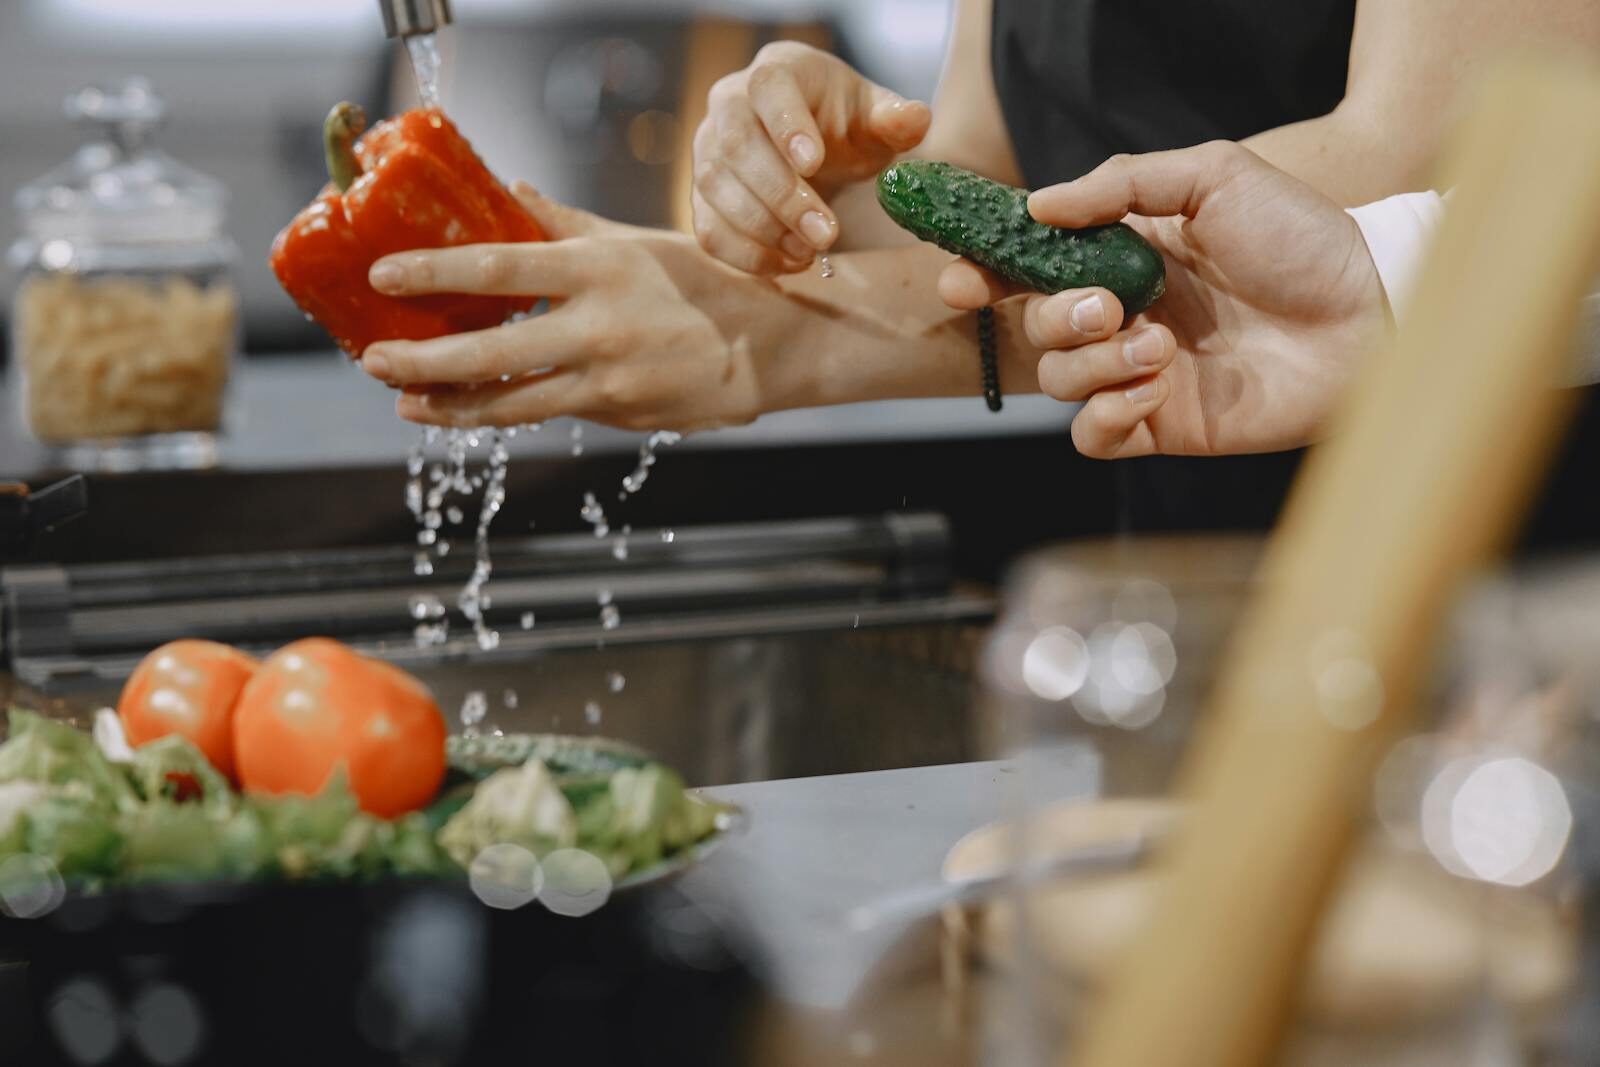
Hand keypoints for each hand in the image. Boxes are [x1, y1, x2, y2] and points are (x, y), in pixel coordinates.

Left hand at [359, 182, 793, 432]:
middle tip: (373, 361)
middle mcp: (598, 326)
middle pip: (492, 353)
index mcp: (597, 268)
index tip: (381, 275)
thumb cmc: (701, 281)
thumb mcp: (634, 242)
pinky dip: (506, 412)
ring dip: (451, 405)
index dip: (435, 274)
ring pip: (513, 403)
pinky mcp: (620, 416)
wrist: (771, 344)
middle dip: (424, 362)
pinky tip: (469, 410)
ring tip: (407, 403)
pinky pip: (551, 412)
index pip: (499, 268)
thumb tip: (508, 189)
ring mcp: (609, 378)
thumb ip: (565, 223)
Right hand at [693, 40, 930, 274]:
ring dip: (763, 229)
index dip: (787, 125)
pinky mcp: (703, 196)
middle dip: (781, 195)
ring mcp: (707, 149)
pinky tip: (789, 262)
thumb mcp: (876, 119)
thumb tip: (915, 119)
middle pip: (736, 145)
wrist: (813, 150)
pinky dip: (746, 255)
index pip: (769, 88)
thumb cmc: (845, 126)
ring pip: (715, 189)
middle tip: (826, 234)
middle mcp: (730, 103)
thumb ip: (896, 119)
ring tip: (810, 252)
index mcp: (778, 71)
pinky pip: (708, 229)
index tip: (815, 164)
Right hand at [940, 141, 1387, 457]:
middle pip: (1037, 328)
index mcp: (1128, 256)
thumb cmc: (1301, 239)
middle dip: (1056, 318)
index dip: (989, 274)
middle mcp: (1126, 316)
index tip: (966, 278)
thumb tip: (1040, 206)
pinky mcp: (1163, 425)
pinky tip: (1156, 389)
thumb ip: (1122, 183)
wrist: (1367, 314)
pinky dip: (1108, 415)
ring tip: (1160, 348)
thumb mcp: (1212, 177)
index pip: (1034, 268)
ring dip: (1094, 364)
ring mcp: (1142, 374)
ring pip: (1059, 383)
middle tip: (1107, 305)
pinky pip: (1093, 438)